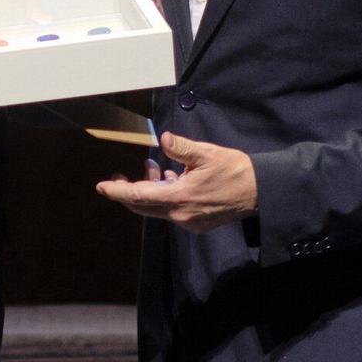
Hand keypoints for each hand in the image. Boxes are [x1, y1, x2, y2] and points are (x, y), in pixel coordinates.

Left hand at [95, 131, 257, 230]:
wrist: (260, 192)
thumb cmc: (236, 171)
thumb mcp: (207, 154)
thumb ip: (182, 148)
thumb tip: (165, 139)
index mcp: (178, 197)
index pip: (138, 195)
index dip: (117, 190)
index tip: (101, 186)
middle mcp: (179, 214)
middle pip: (143, 206)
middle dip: (128, 190)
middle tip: (119, 174)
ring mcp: (188, 221)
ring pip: (157, 208)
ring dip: (149, 190)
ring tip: (150, 167)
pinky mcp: (197, 223)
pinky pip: (171, 211)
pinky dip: (164, 196)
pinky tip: (170, 178)